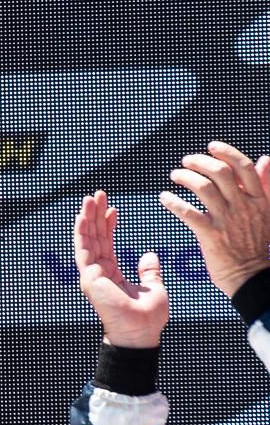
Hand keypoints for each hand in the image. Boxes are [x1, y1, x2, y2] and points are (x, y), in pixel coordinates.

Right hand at [74, 190, 169, 347]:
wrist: (140, 334)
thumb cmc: (147, 318)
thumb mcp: (155, 289)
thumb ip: (149, 272)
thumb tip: (149, 256)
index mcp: (112, 274)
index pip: (107, 244)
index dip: (108, 225)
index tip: (112, 208)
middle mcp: (99, 272)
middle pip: (95, 237)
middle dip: (95, 215)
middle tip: (97, 194)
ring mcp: (92, 275)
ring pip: (87, 240)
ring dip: (87, 218)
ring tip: (89, 199)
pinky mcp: (89, 277)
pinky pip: (84, 250)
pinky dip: (82, 233)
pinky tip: (84, 217)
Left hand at [159, 140, 269, 298]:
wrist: (252, 278)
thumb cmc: (256, 243)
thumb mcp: (267, 212)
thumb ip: (266, 185)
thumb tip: (266, 158)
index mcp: (258, 201)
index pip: (244, 168)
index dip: (226, 152)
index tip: (211, 146)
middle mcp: (244, 208)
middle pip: (220, 173)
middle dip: (199, 162)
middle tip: (186, 162)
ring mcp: (227, 222)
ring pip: (204, 188)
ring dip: (185, 177)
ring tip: (175, 176)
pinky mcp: (211, 236)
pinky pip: (188, 213)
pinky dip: (173, 202)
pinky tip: (165, 198)